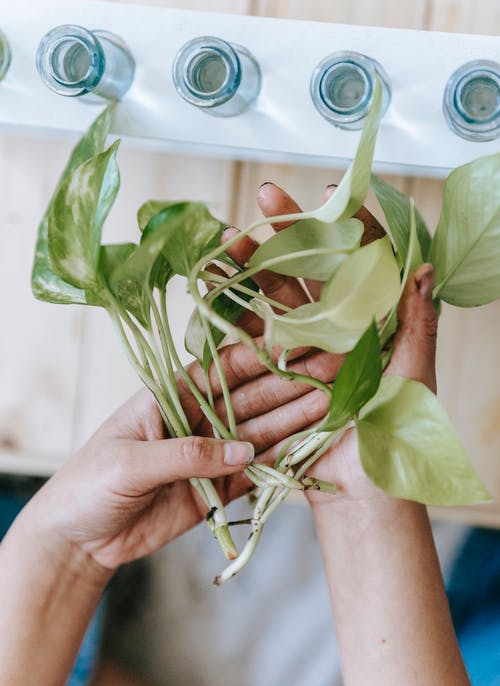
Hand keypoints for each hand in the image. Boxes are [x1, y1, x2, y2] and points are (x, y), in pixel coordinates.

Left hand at [24, 255, 340, 573]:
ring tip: (332, 406)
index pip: (222, 370)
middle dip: (289, 386)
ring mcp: (208, 455)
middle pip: (250, 399)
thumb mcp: (130, 463)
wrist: (77, 538)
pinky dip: (279, 465)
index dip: (261, 358)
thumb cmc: (89, 484)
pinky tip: (309, 450)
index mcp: (171, 397)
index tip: (299, 347)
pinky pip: (252, 475)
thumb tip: (244, 450)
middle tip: (331, 375)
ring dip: (293, 421)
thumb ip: (186, 455)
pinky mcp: (214, 491)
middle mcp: (196, 420)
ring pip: (258, 434)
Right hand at [223, 182, 437, 504]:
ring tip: (229, 238)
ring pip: (280, 296)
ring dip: (254, 265)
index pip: (364, 259)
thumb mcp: (413, 377)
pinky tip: (220, 284)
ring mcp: (309, 348)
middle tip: (264, 197)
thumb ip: (418, 325)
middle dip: (288, 230)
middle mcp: (342, 328)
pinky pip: (259, 336)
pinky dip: (238, 310)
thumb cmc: (397, 437)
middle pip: (314, 268)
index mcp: (377, 322)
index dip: (348, 223)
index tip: (329, 192)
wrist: (362, 492)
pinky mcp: (282, 373)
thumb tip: (425, 268)